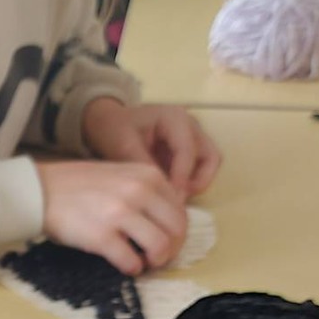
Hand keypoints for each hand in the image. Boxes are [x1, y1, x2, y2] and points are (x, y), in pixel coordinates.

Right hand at [33, 156, 187, 275]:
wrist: (40, 190)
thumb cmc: (79, 185)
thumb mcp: (121, 175)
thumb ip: (147, 190)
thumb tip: (168, 220)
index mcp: (148, 175)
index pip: (180, 210)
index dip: (177, 232)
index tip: (165, 241)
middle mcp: (139, 192)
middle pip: (176, 230)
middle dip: (172, 249)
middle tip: (158, 258)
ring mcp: (121, 214)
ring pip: (161, 247)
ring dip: (156, 261)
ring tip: (143, 263)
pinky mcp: (102, 237)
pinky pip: (132, 262)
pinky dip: (133, 269)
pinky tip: (125, 266)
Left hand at [82, 96, 221, 197]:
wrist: (108, 123)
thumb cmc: (114, 129)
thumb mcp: (123, 145)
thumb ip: (143, 165)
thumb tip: (163, 191)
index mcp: (175, 118)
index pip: (187, 150)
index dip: (182, 177)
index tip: (171, 199)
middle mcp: (190, 126)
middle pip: (210, 156)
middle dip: (199, 181)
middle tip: (178, 200)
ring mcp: (192, 138)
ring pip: (209, 164)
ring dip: (197, 183)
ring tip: (174, 199)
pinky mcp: (187, 151)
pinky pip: (198, 169)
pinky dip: (189, 183)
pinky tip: (169, 195)